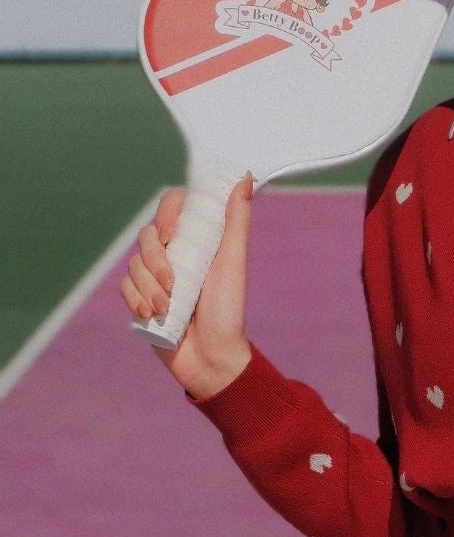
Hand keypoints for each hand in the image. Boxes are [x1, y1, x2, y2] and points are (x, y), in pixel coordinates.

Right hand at [120, 175, 253, 399]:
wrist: (212, 358)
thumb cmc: (228, 311)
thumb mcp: (232, 263)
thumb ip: (236, 221)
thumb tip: (246, 177)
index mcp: (198, 242)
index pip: (172, 207)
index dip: (166, 214)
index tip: (170, 233)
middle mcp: (175, 256)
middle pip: (146, 236)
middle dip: (156, 261)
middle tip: (174, 284)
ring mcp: (155, 278)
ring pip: (133, 264)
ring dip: (149, 287)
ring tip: (169, 308)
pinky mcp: (141, 299)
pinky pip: (124, 287)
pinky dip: (137, 300)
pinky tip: (153, 315)